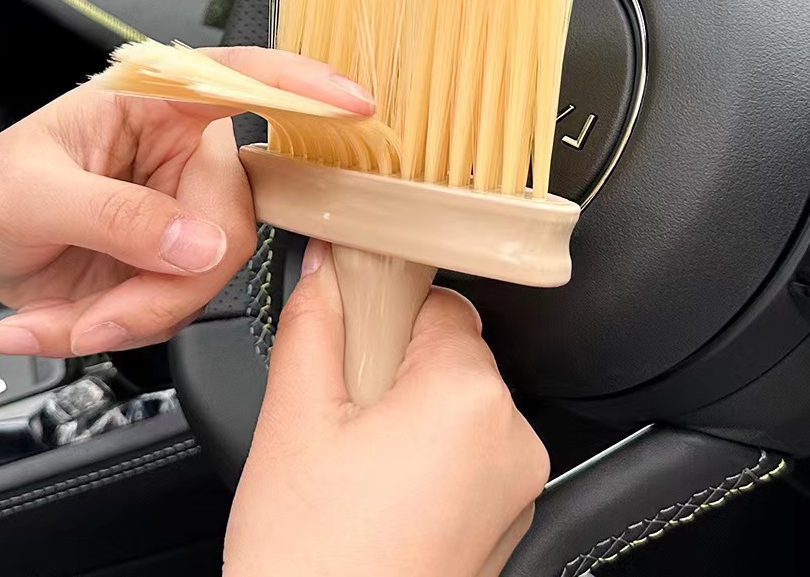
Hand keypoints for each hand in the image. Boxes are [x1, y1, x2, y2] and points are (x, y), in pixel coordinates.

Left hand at [0, 47, 372, 365]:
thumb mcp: (35, 195)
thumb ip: (120, 215)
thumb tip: (200, 242)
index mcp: (154, 102)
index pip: (241, 79)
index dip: (304, 87)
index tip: (353, 103)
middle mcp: (181, 154)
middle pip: (230, 220)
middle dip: (163, 283)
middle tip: (96, 313)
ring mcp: (182, 214)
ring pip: (208, 277)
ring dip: (134, 314)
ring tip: (63, 319)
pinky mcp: (172, 264)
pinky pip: (178, 309)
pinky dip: (122, 329)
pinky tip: (68, 320)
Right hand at [226, 240, 548, 576]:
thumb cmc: (310, 562)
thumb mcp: (294, 421)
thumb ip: (314, 323)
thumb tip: (327, 263)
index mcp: (470, 398)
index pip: (439, 301)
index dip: (382, 307)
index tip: (347, 329)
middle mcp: (511, 439)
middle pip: (450, 352)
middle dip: (392, 362)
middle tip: (337, 407)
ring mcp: (515, 487)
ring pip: (455, 402)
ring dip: (406, 407)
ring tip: (351, 456)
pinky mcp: (504, 523)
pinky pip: (466, 452)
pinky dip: (426, 452)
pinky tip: (374, 488)